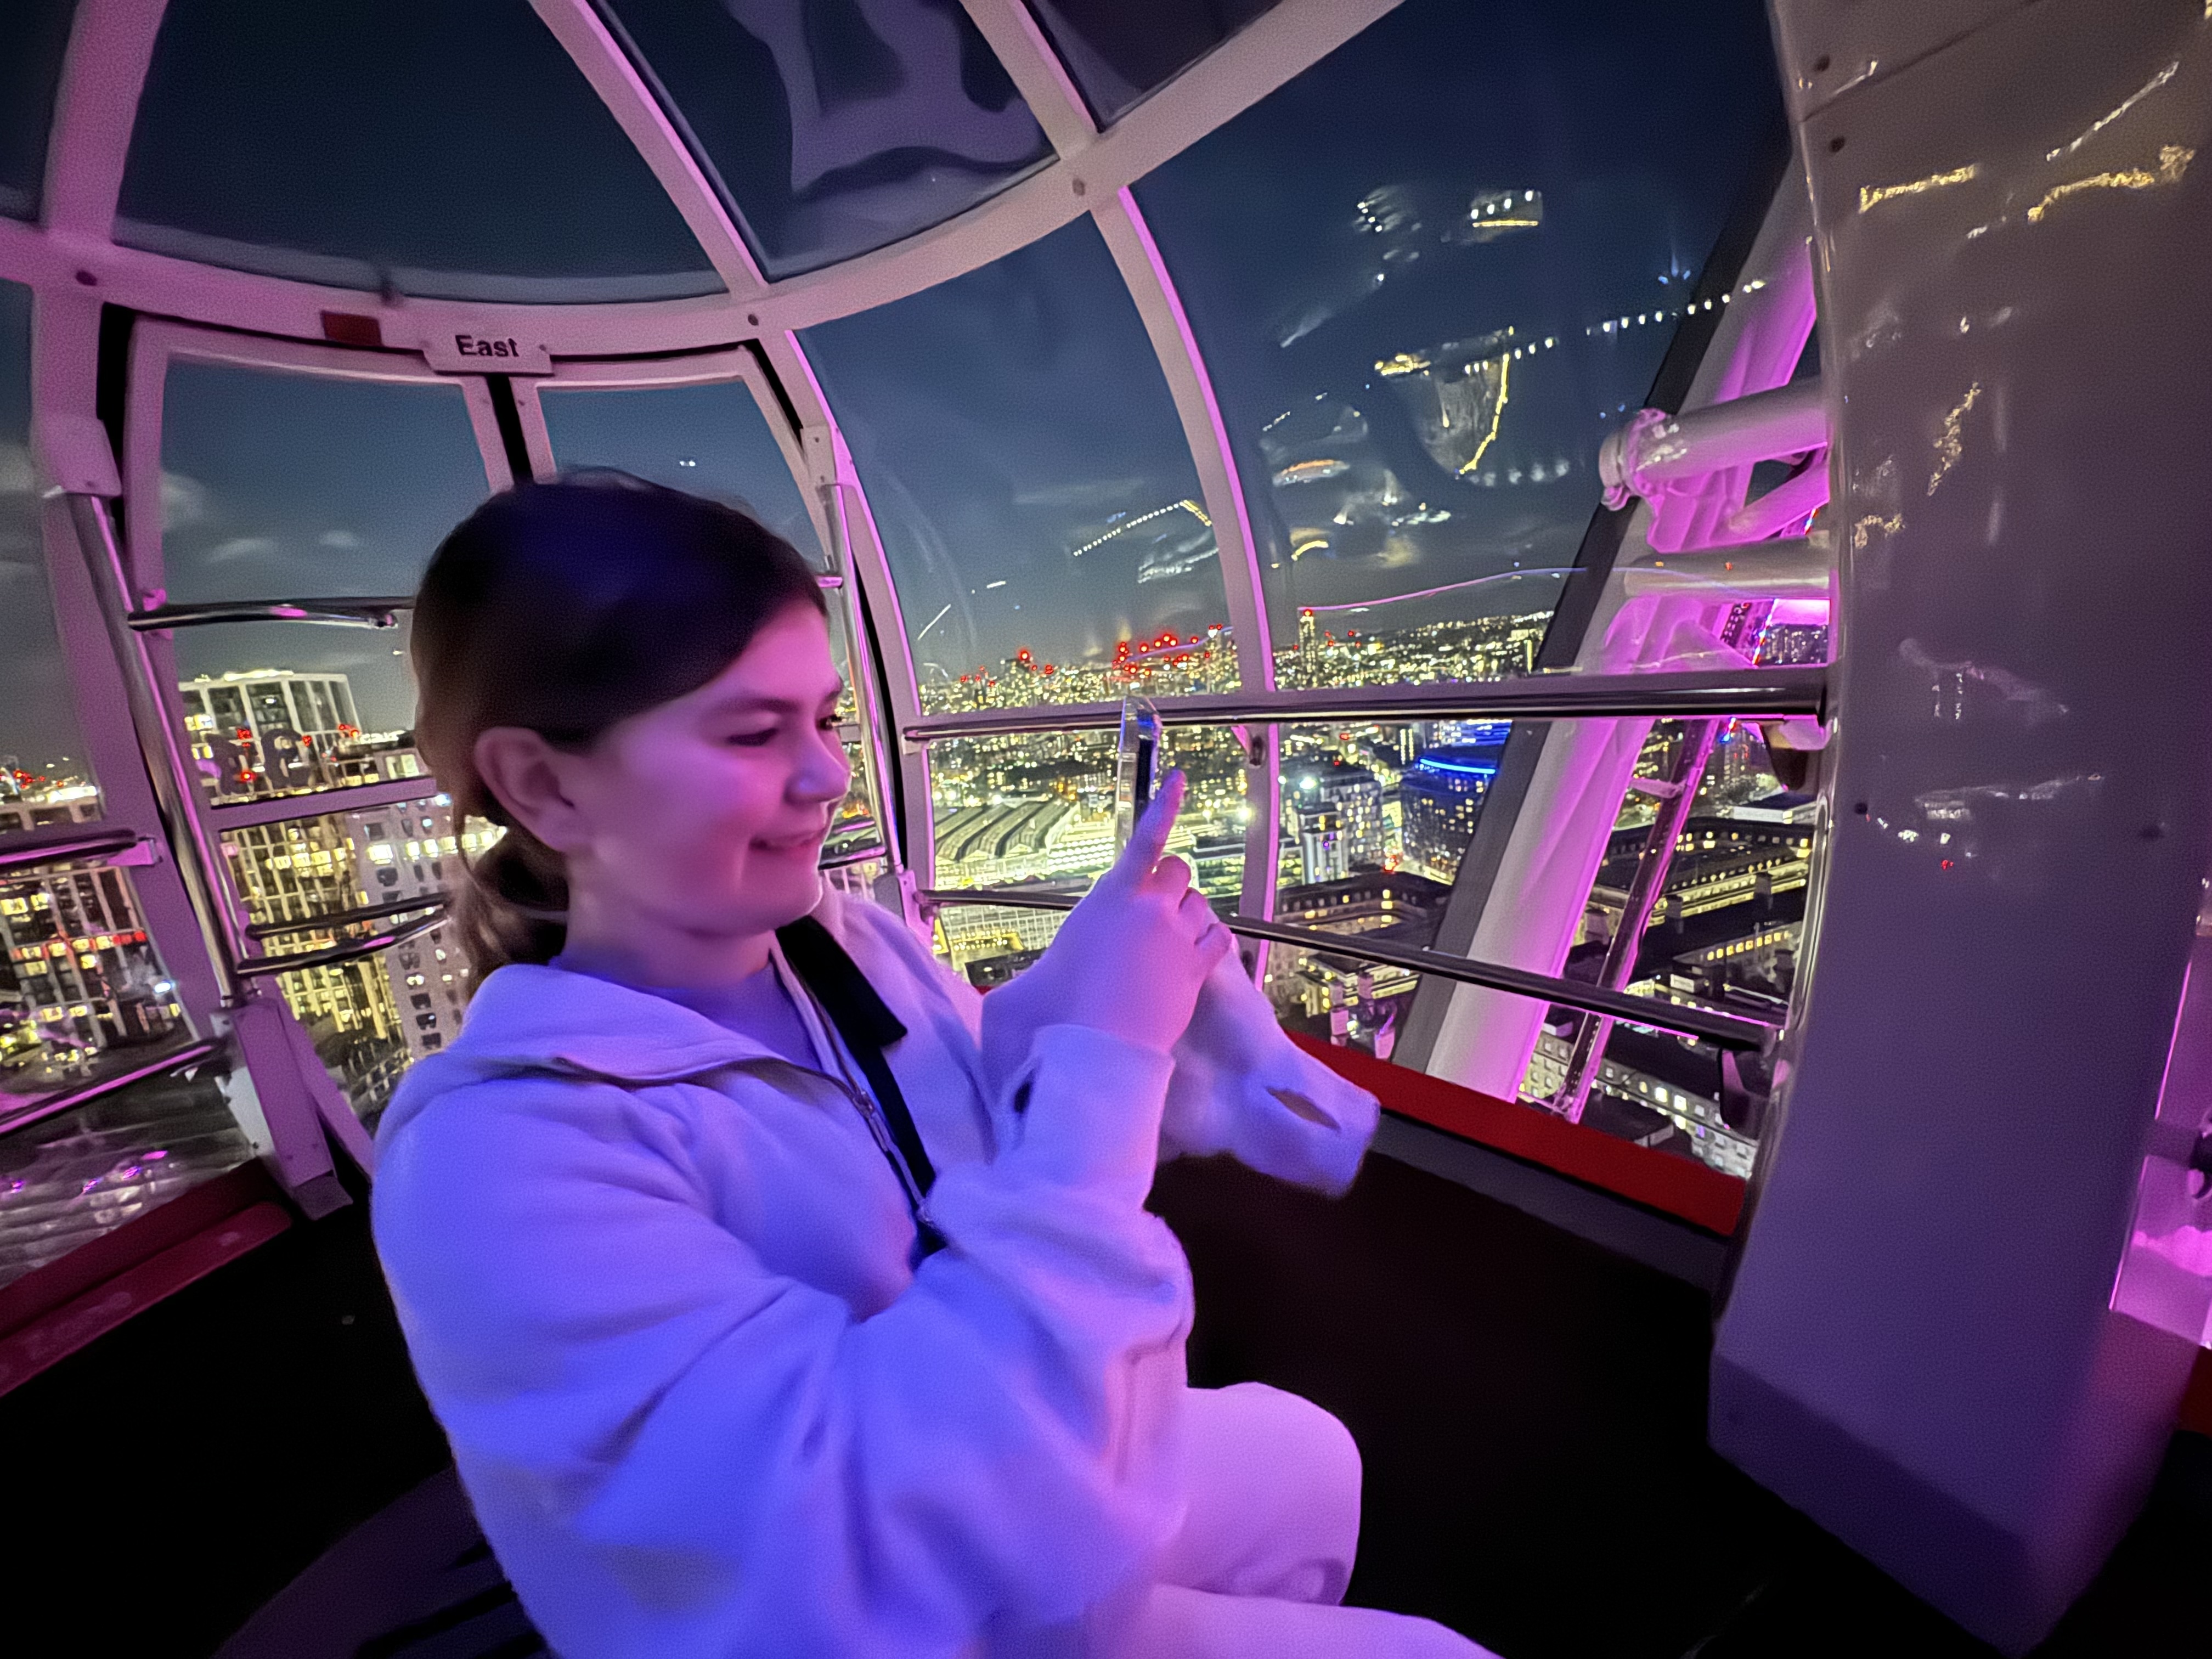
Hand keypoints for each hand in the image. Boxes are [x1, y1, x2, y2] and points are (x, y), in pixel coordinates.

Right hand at [993, 773, 1232, 1058]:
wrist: (1095, 1051)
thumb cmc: (1055, 1014)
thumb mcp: (1029, 981)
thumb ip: (1034, 970)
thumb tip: (1014, 995)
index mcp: (1109, 898)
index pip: (1144, 841)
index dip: (1163, 806)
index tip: (1180, 780)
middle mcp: (1150, 909)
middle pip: (1178, 871)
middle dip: (1167, 884)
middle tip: (1150, 910)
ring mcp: (1179, 938)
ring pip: (1200, 903)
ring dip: (1186, 913)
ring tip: (1166, 940)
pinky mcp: (1198, 969)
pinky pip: (1219, 937)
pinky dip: (1208, 939)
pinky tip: (1194, 952)